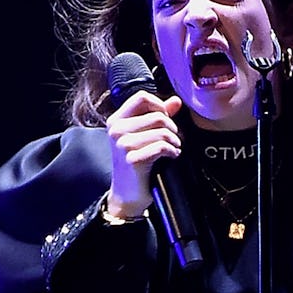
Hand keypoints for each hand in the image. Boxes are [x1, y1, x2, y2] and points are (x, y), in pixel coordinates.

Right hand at [105, 89, 183, 217]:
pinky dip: (172, 152)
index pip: (142, 97)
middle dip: (172, 127)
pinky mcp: (132, 159)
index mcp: (117, 120)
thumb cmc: (135, 164)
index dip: (160, 105)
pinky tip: (171, 156)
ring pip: (162, 131)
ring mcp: (123, 144)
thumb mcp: (143, 136)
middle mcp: (116, 130)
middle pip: (157, 114)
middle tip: (173, 140)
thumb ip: (157, 115)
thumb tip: (175, 100)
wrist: (126, 194)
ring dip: (174, 141)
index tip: (166, 119)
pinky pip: (162, 147)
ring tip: (172, 149)